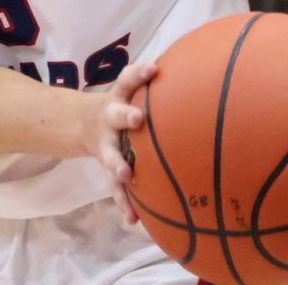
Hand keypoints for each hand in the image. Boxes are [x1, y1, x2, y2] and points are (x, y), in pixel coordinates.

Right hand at [82, 60, 156, 224]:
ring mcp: (106, 144)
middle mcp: (109, 119)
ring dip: (117, 164)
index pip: (127, 80)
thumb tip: (204, 75)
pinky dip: (123, 202)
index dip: (139, 74)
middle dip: (125, 116)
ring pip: (110, 154)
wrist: (82, 124)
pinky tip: (133, 219)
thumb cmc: (123, 105)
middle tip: (136, 118)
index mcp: (118, 97)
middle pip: (115, 115)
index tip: (153, 68)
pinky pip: (114, 187)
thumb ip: (158, 88)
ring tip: (125, 175)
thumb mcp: (131, 92)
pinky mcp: (106, 167)